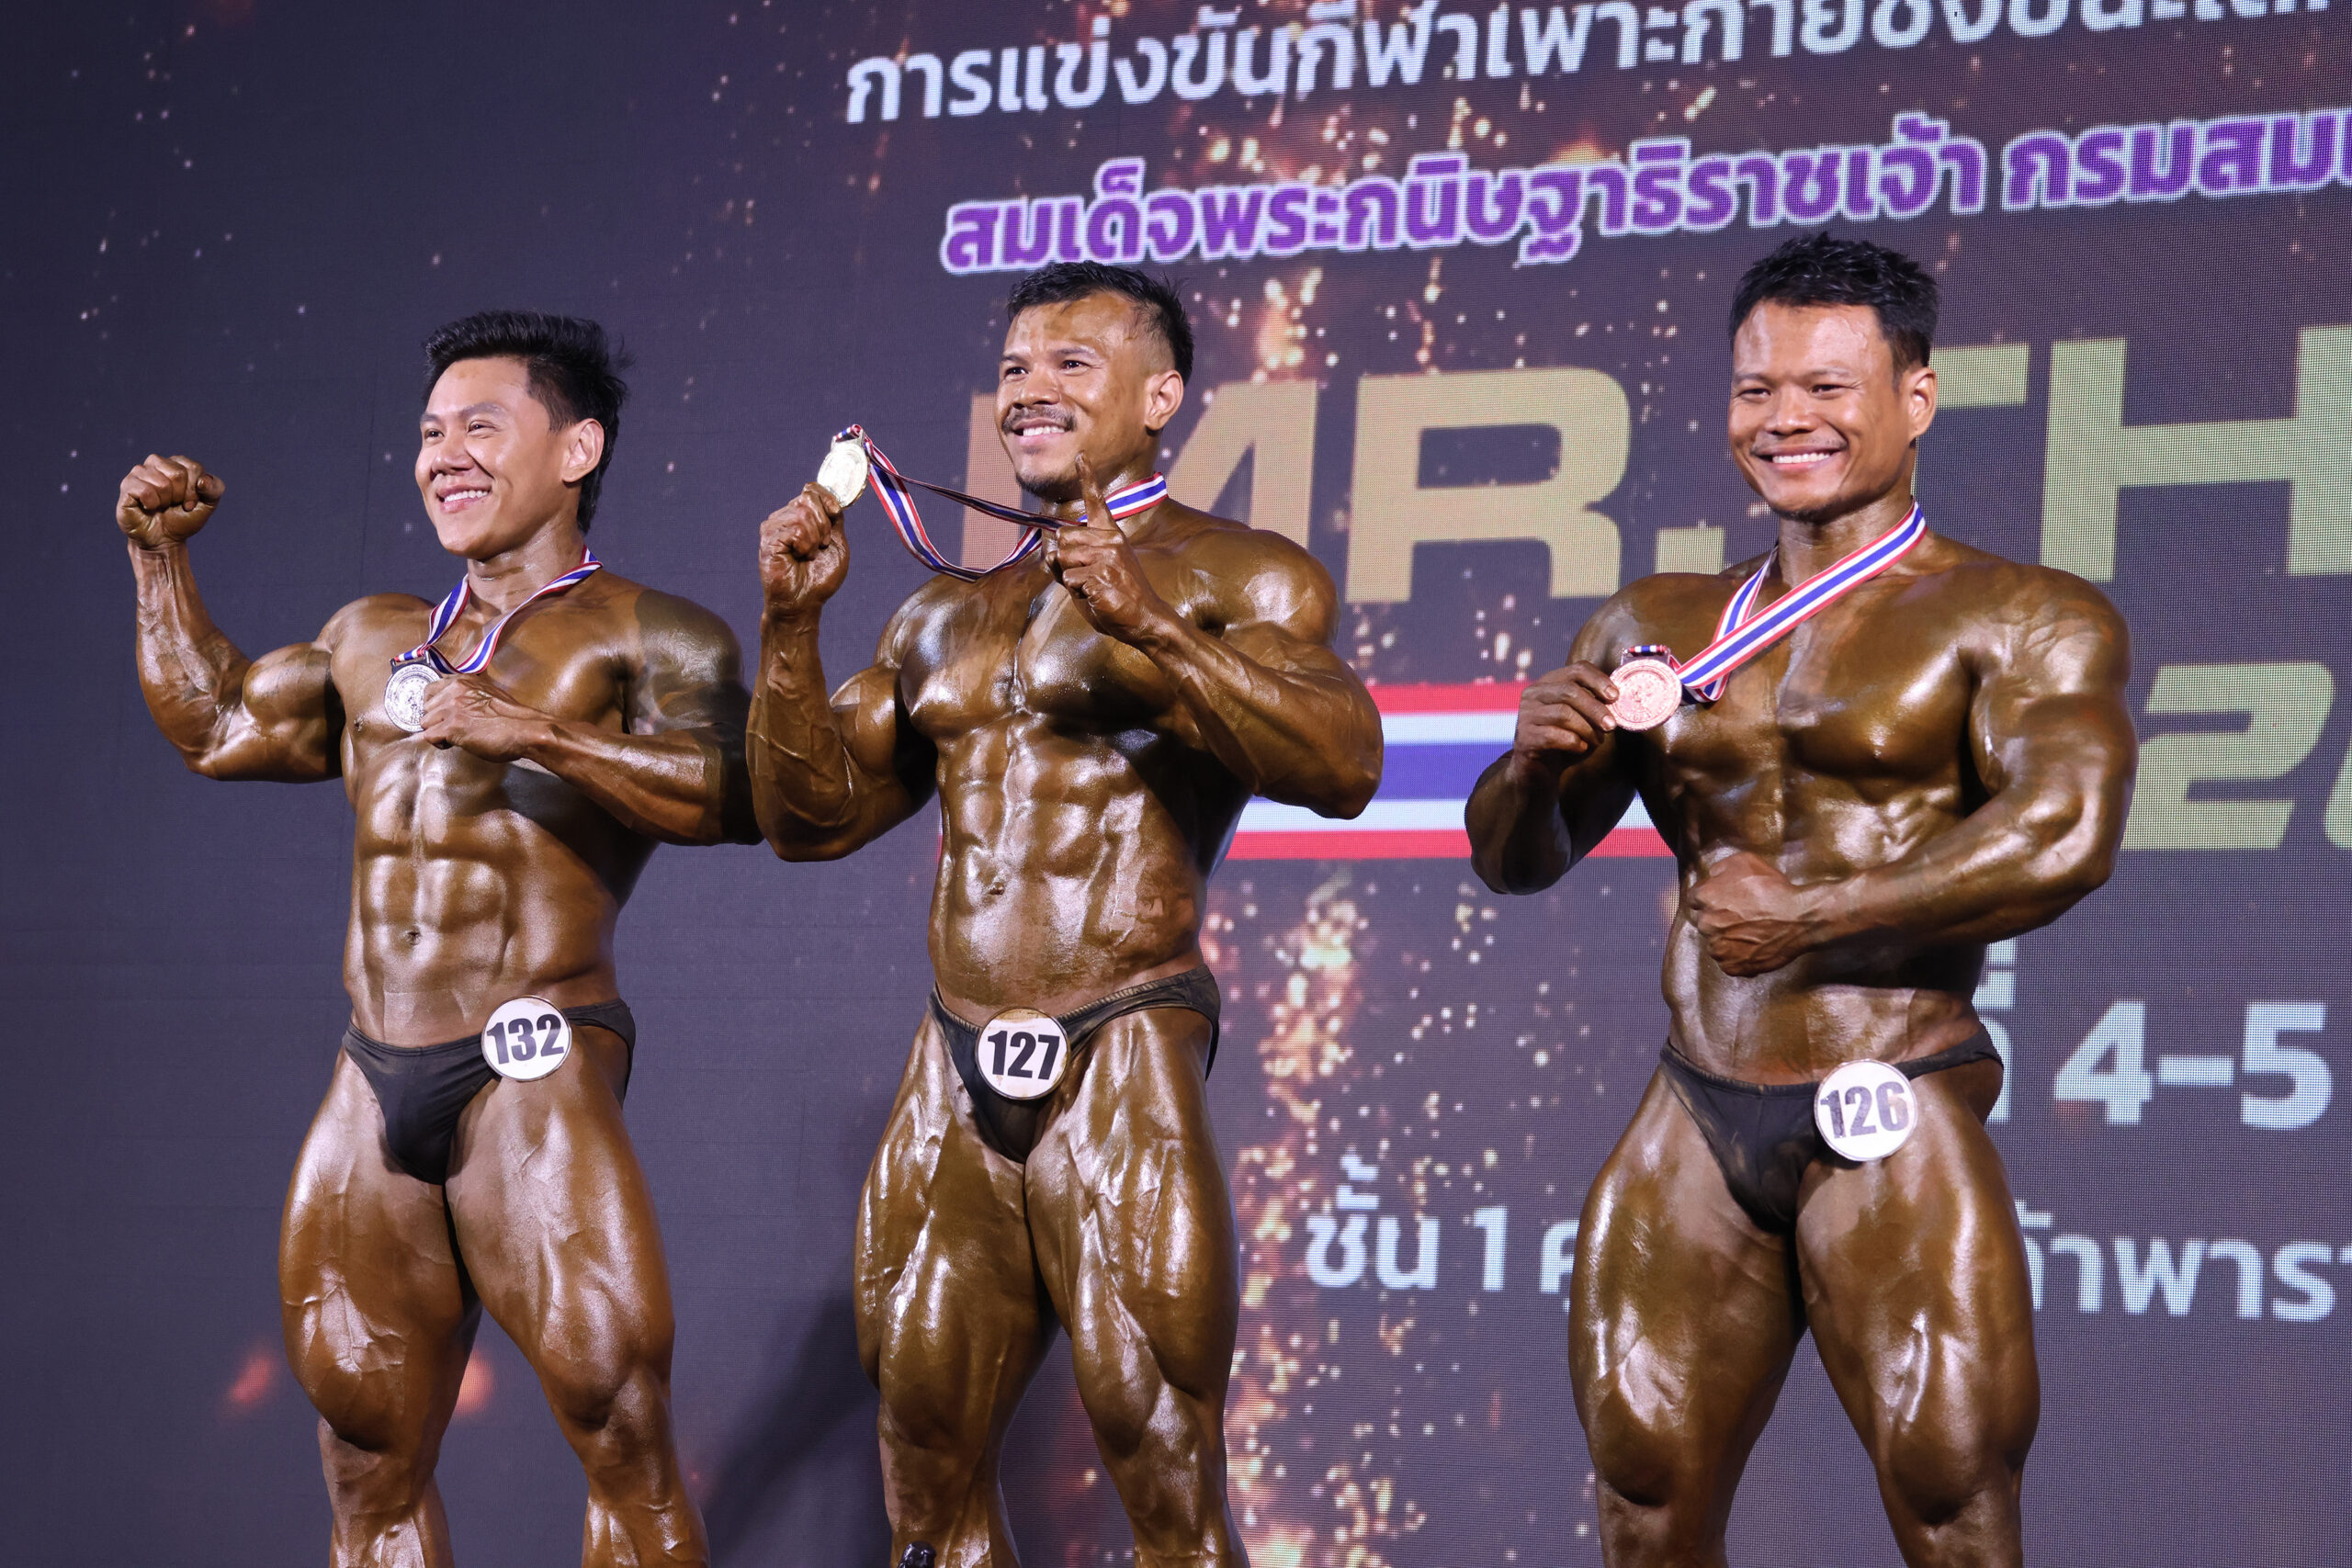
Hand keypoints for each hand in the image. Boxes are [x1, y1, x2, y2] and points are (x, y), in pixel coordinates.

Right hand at [118, 454, 224, 549]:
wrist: (164, 540)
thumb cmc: (183, 519)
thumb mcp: (207, 504)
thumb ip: (215, 488)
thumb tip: (203, 480)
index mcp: (176, 463)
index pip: (193, 468)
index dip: (195, 491)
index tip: (190, 503)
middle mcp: (155, 463)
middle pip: (178, 473)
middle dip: (181, 496)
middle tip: (173, 505)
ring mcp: (139, 473)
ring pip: (162, 483)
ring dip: (166, 501)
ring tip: (160, 506)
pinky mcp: (127, 486)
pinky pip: (145, 491)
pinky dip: (152, 504)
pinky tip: (148, 507)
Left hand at [413, 672, 554, 762]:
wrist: (525, 729)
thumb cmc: (513, 718)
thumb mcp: (488, 694)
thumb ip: (470, 695)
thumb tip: (458, 706)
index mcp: (464, 681)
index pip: (431, 689)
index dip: (435, 705)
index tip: (443, 714)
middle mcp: (454, 690)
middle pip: (425, 707)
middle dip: (436, 719)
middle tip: (452, 728)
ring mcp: (452, 708)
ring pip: (424, 722)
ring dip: (437, 732)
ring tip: (455, 737)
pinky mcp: (452, 727)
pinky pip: (429, 736)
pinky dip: (439, 743)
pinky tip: (454, 744)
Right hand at [758, 483, 848, 617]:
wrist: (804, 602)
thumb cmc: (819, 578)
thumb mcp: (837, 544)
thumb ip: (835, 520)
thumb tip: (833, 500)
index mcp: (800, 516)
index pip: (811, 489)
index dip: (827, 498)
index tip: (835, 514)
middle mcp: (784, 517)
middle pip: (808, 498)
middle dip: (823, 524)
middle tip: (820, 546)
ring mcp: (774, 527)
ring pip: (802, 513)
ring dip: (814, 538)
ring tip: (808, 555)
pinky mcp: (768, 538)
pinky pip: (796, 530)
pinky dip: (805, 546)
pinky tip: (799, 557)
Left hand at [1044, 454, 1171, 643]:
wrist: (1143, 619)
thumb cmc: (1115, 597)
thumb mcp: (1087, 576)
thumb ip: (1066, 561)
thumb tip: (1046, 550)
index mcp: (1110, 535)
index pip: (1096, 501)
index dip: (1087, 477)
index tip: (1081, 455)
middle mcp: (1111, 539)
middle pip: (1062, 537)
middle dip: (1064, 560)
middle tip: (1088, 577)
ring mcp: (1108, 556)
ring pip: (1062, 558)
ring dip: (1070, 579)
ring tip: (1094, 587)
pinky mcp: (1103, 574)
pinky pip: (1069, 578)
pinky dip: (1076, 592)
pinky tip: (1097, 596)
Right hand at [1512, 661, 1619, 768]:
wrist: (1539, 770)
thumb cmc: (1564, 741)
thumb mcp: (1581, 718)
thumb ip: (1594, 704)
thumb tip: (1616, 698)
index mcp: (1549, 683)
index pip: (1577, 670)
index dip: (1598, 680)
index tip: (1615, 697)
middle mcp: (1533, 694)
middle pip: (1569, 691)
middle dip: (1595, 709)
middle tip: (1611, 725)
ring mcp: (1526, 715)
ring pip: (1563, 713)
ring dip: (1587, 729)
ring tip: (1597, 740)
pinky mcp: (1525, 738)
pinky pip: (1553, 735)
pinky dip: (1573, 742)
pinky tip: (1581, 748)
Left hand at [1686, 850, 1825, 976]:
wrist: (1798, 918)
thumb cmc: (1773, 888)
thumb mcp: (1744, 861)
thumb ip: (1720, 868)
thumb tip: (1711, 876)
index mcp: (1705, 897)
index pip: (1694, 899)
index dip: (1710, 898)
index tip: (1723, 900)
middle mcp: (1706, 924)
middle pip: (1705, 922)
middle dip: (1718, 919)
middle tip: (1741, 917)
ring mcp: (1718, 948)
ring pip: (1715, 944)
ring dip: (1727, 939)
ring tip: (1749, 933)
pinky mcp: (1732, 966)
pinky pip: (1728, 963)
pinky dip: (1738, 957)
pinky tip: (1753, 947)